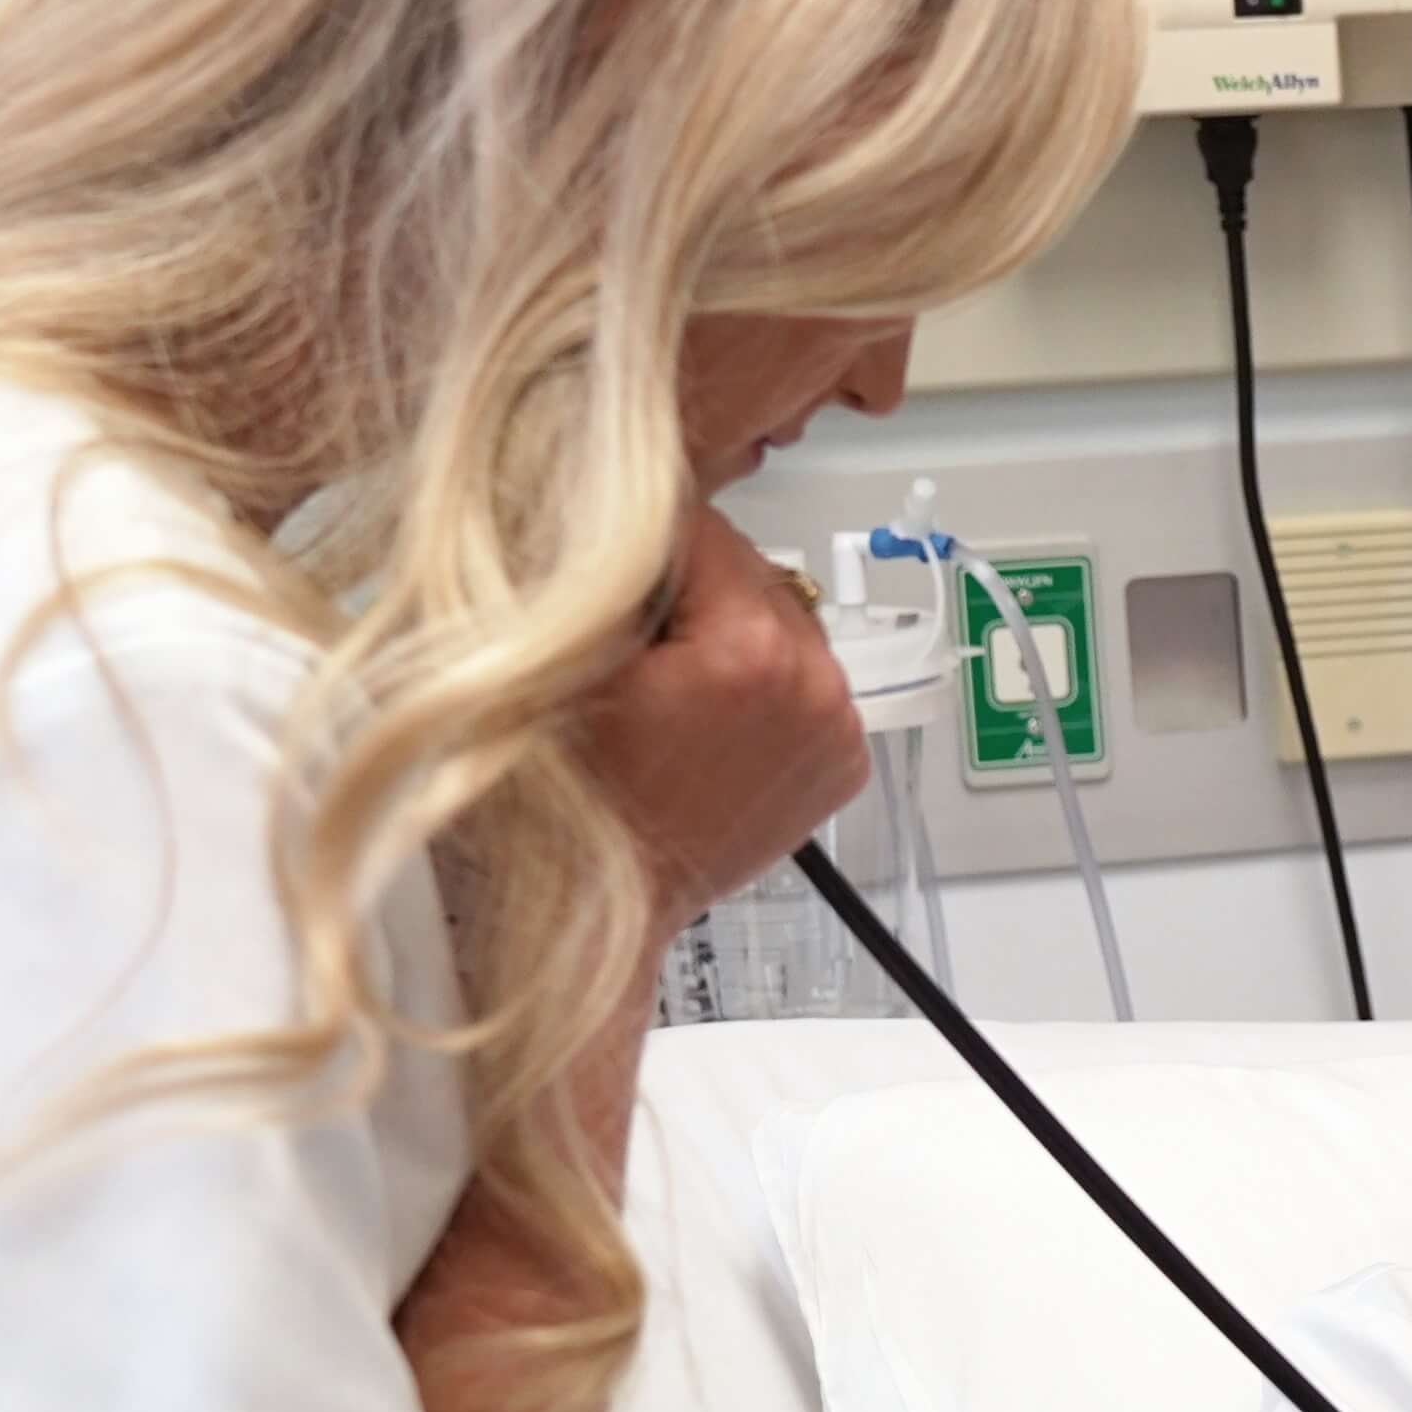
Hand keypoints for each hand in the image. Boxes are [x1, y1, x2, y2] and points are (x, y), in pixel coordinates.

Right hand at [582, 503, 868, 925]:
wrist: (600, 906)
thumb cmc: (570, 799)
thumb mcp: (567, 661)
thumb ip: (604, 574)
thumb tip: (616, 504)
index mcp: (750, 651)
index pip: (705, 528)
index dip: (643, 534)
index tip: (610, 547)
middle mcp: (815, 684)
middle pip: (754, 571)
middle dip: (695, 583)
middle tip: (635, 623)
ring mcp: (838, 727)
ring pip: (784, 621)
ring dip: (731, 627)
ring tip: (672, 674)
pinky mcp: (844, 760)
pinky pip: (805, 679)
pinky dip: (763, 679)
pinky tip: (709, 711)